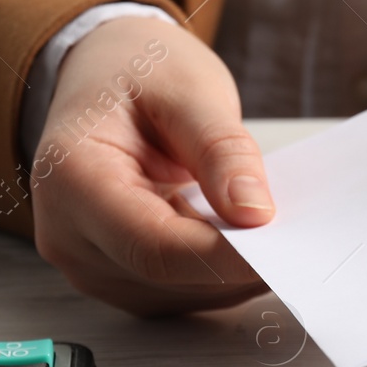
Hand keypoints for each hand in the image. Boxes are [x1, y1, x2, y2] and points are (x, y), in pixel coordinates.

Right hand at [29, 17, 271, 314]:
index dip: (223, 257)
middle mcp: (67, 232)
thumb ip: (221, 149)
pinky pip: (174, 290)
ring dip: (230, 273)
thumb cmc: (135, 73)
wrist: (101, 74)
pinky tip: (245, 240)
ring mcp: (88, 260)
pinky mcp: (114, 273)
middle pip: (163, 276)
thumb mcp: (187, 89)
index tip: (285, 249)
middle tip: (299, 239)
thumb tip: (254, 212)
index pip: (152, 245)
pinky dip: (216, 271)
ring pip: (173, 294)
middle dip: (236, 265)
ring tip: (274, 232)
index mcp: (72, 178)